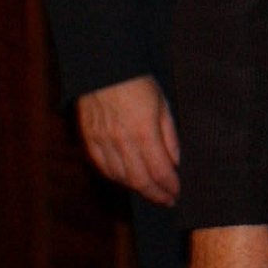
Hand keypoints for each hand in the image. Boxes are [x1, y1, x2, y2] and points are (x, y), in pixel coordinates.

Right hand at [74, 75, 179, 204]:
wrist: (104, 68)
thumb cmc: (140, 83)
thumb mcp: (164, 105)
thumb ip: (170, 136)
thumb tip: (176, 162)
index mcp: (143, 132)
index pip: (158, 172)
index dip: (169, 187)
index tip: (178, 194)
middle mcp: (120, 142)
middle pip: (138, 180)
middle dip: (155, 194)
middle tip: (167, 199)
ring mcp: (102, 142)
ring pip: (119, 177)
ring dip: (137, 188)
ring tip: (152, 190)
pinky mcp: (89, 140)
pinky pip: (103, 167)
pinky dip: (117, 178)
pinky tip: (128, 179)